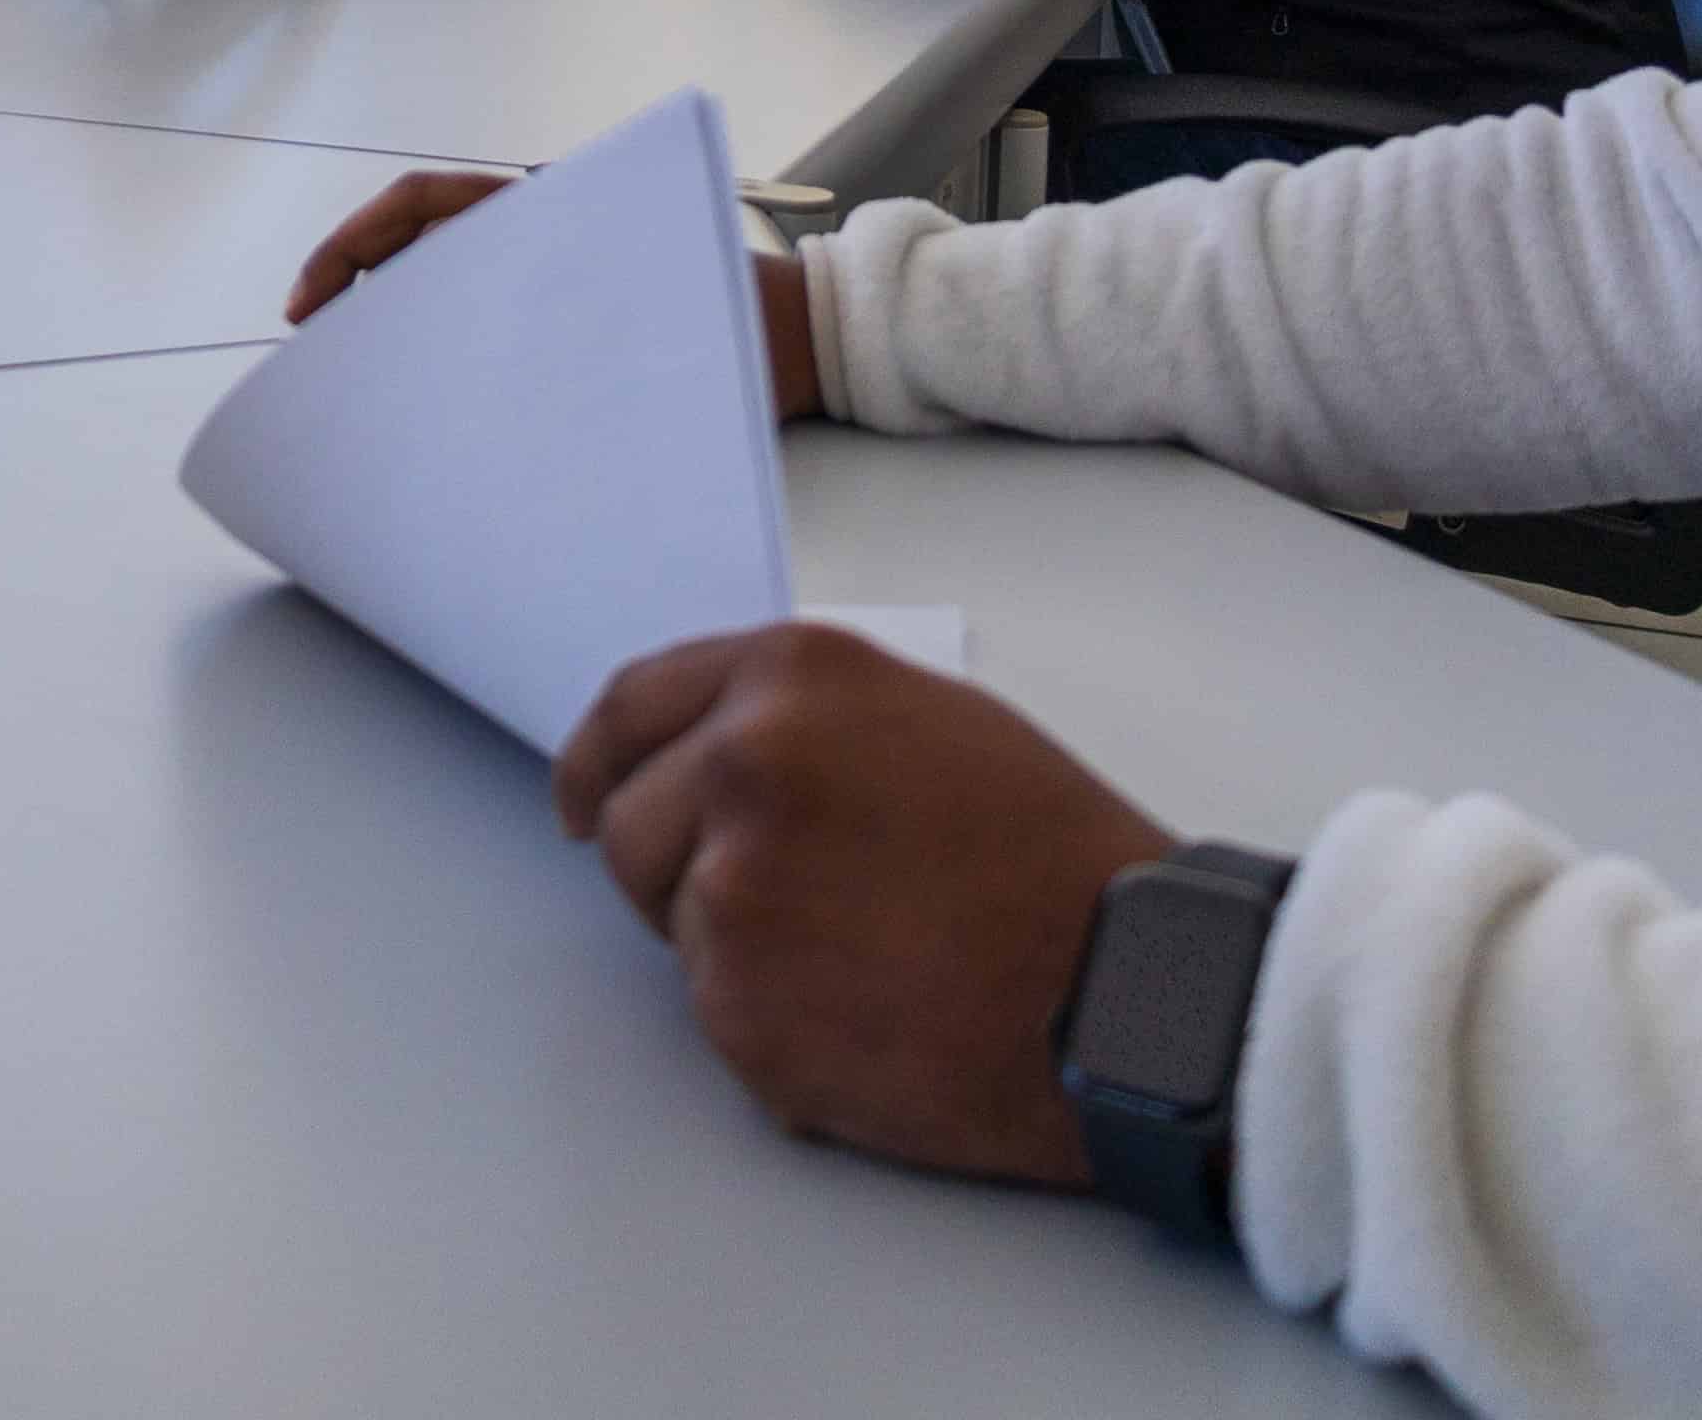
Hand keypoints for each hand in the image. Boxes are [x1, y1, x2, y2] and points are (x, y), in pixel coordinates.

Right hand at [284, 169, 818, 418]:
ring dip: (401, 323)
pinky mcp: (577, 309)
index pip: (419, 206)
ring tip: (368, 390)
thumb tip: (465, 396)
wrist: (810, 336)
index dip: (351, 248)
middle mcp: (545, 227)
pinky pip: (495, 316)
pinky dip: (452, 345)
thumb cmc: (739, 322)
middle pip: (421, 243)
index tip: (311, 308)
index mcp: (547, 210)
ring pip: (452, 281)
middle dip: (357, 293)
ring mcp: (558, 264)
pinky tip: (439, 401)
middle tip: (320, 362)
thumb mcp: (637, 327)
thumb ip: (557, 347)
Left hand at [552, 625, 1173, 1187]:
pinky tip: (871, 1012)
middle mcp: (741, 765)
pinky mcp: (739, 1006)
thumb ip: (800, 719)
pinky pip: (718, 1013)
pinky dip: (774, 1023)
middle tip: (778, 909)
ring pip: (674, 928)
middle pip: (628, 829)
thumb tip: (706, 754)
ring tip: (864, 956)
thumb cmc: (1051, 856)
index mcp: (789, 677)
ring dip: (737, 950)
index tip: (580, 801)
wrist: (1122, 988)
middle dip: (675, 871)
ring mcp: (730, 891)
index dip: (595, 762)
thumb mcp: (925, 718)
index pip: (630, 708)